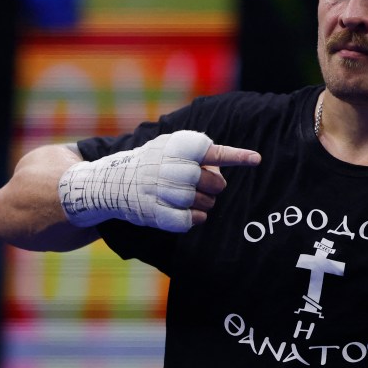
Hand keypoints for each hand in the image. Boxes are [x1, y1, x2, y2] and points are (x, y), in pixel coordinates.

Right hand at [58, 131, 260, 231]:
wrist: (112, 182)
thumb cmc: (154, 162)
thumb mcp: (172, 145)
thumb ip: (199, 151)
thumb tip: (223, 167)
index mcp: (177, 146)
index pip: (212, 151)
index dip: (236, 156)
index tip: (256, 159)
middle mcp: (170, 168)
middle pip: (215, 184)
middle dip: (215, 187)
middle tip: (204, 184)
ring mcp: (162, 192)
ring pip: (206, 204)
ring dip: (205, 204)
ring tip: (189, 196)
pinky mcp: (156, 213)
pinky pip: (191, 221)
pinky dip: (195, 218)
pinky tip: (188, 212)